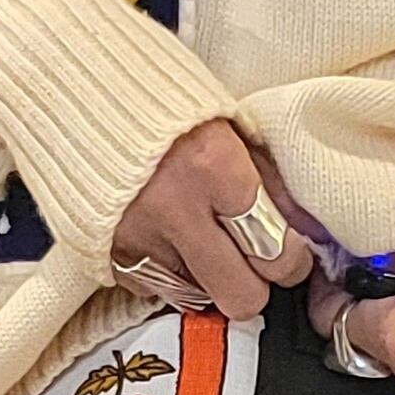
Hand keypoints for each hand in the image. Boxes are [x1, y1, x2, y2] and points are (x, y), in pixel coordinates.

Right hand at [112, 120, 312, 317]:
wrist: (89, 95)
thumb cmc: (169, 107)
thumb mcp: (231, 128)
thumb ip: (270, 183)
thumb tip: (304, 232)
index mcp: (213, 166)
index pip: (276, 253)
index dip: (292, 261)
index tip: (290, 253)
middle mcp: (174, 210)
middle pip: (242, 296)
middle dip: (256, 283)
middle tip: (253, 260)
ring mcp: (137, 238)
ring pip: (201, 299)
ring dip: (211, 278)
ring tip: (204, 239)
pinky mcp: (109, 254)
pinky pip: (158, 291)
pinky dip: (171, 272)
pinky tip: (170, 238)